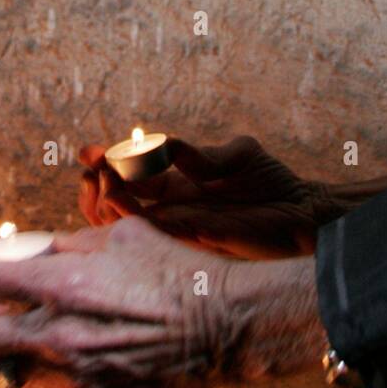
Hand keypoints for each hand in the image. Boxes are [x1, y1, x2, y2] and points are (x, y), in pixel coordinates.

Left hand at [0, 216, 323, 387]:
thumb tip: (30, 252)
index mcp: (64, 284)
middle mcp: (58, 332)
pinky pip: (36, 382)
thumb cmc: (173, 270)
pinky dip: (29, 360)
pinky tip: (50, 339)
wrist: (221, 325)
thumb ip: (65, 245)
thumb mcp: (118, 236)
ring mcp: (71, 370)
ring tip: (5, 324)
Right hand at [78, 134, 328, 257]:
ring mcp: (180, 228)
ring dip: (108, 204)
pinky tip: (126, 200)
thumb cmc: (270, 181)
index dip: (102, 166)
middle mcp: (172, 209)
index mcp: (175, 186)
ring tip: (106, 181)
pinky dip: (135, 217)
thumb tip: (166, 145)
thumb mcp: (236, 156)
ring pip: (128, 225)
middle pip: (116, 207)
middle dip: (96, 187)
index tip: (85, 151)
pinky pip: (156, 235)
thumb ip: (200, 155)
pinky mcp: (196, 242)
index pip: (127, 179)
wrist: (301, 212)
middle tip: (94, 168)